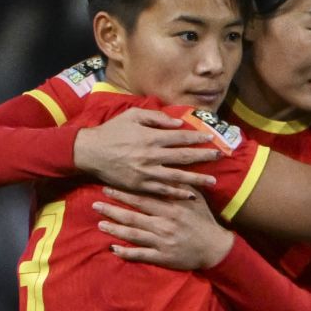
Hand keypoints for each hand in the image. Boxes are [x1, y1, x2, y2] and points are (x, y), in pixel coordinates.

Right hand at [74, 107, 220, 197]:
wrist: (89, 152)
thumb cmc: (112, 131)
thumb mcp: (133, 116)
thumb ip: (157, 118)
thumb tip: (179, 123)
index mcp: (151, 137)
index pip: (181, 137)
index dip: (198, 138)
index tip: (212, 138)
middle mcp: (151, 155)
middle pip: (184, 157)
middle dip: (204, 157)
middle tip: (221, 157)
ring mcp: (146, 172)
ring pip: (177, 177)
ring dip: (196, 179)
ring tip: (213, 181)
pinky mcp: (139, 185)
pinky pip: (162, 191)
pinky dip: (177, 193)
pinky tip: (190, 195)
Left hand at [93, 186, 233, 269]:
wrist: (215, 247)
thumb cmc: (203, 220)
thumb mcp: (195, 199)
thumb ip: (181, 186)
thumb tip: (169, 168)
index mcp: (172, 207)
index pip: (143, 198)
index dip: (124, 193)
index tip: (108, 186)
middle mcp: (165, 223)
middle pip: (133, 215)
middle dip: (113, 208)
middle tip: (95, 203)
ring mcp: (162, 241)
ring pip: (133, 234)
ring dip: (115, 229)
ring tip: (100, 224)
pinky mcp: (162, 257)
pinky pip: (140, 255)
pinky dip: (126, 252)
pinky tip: (113, 249)